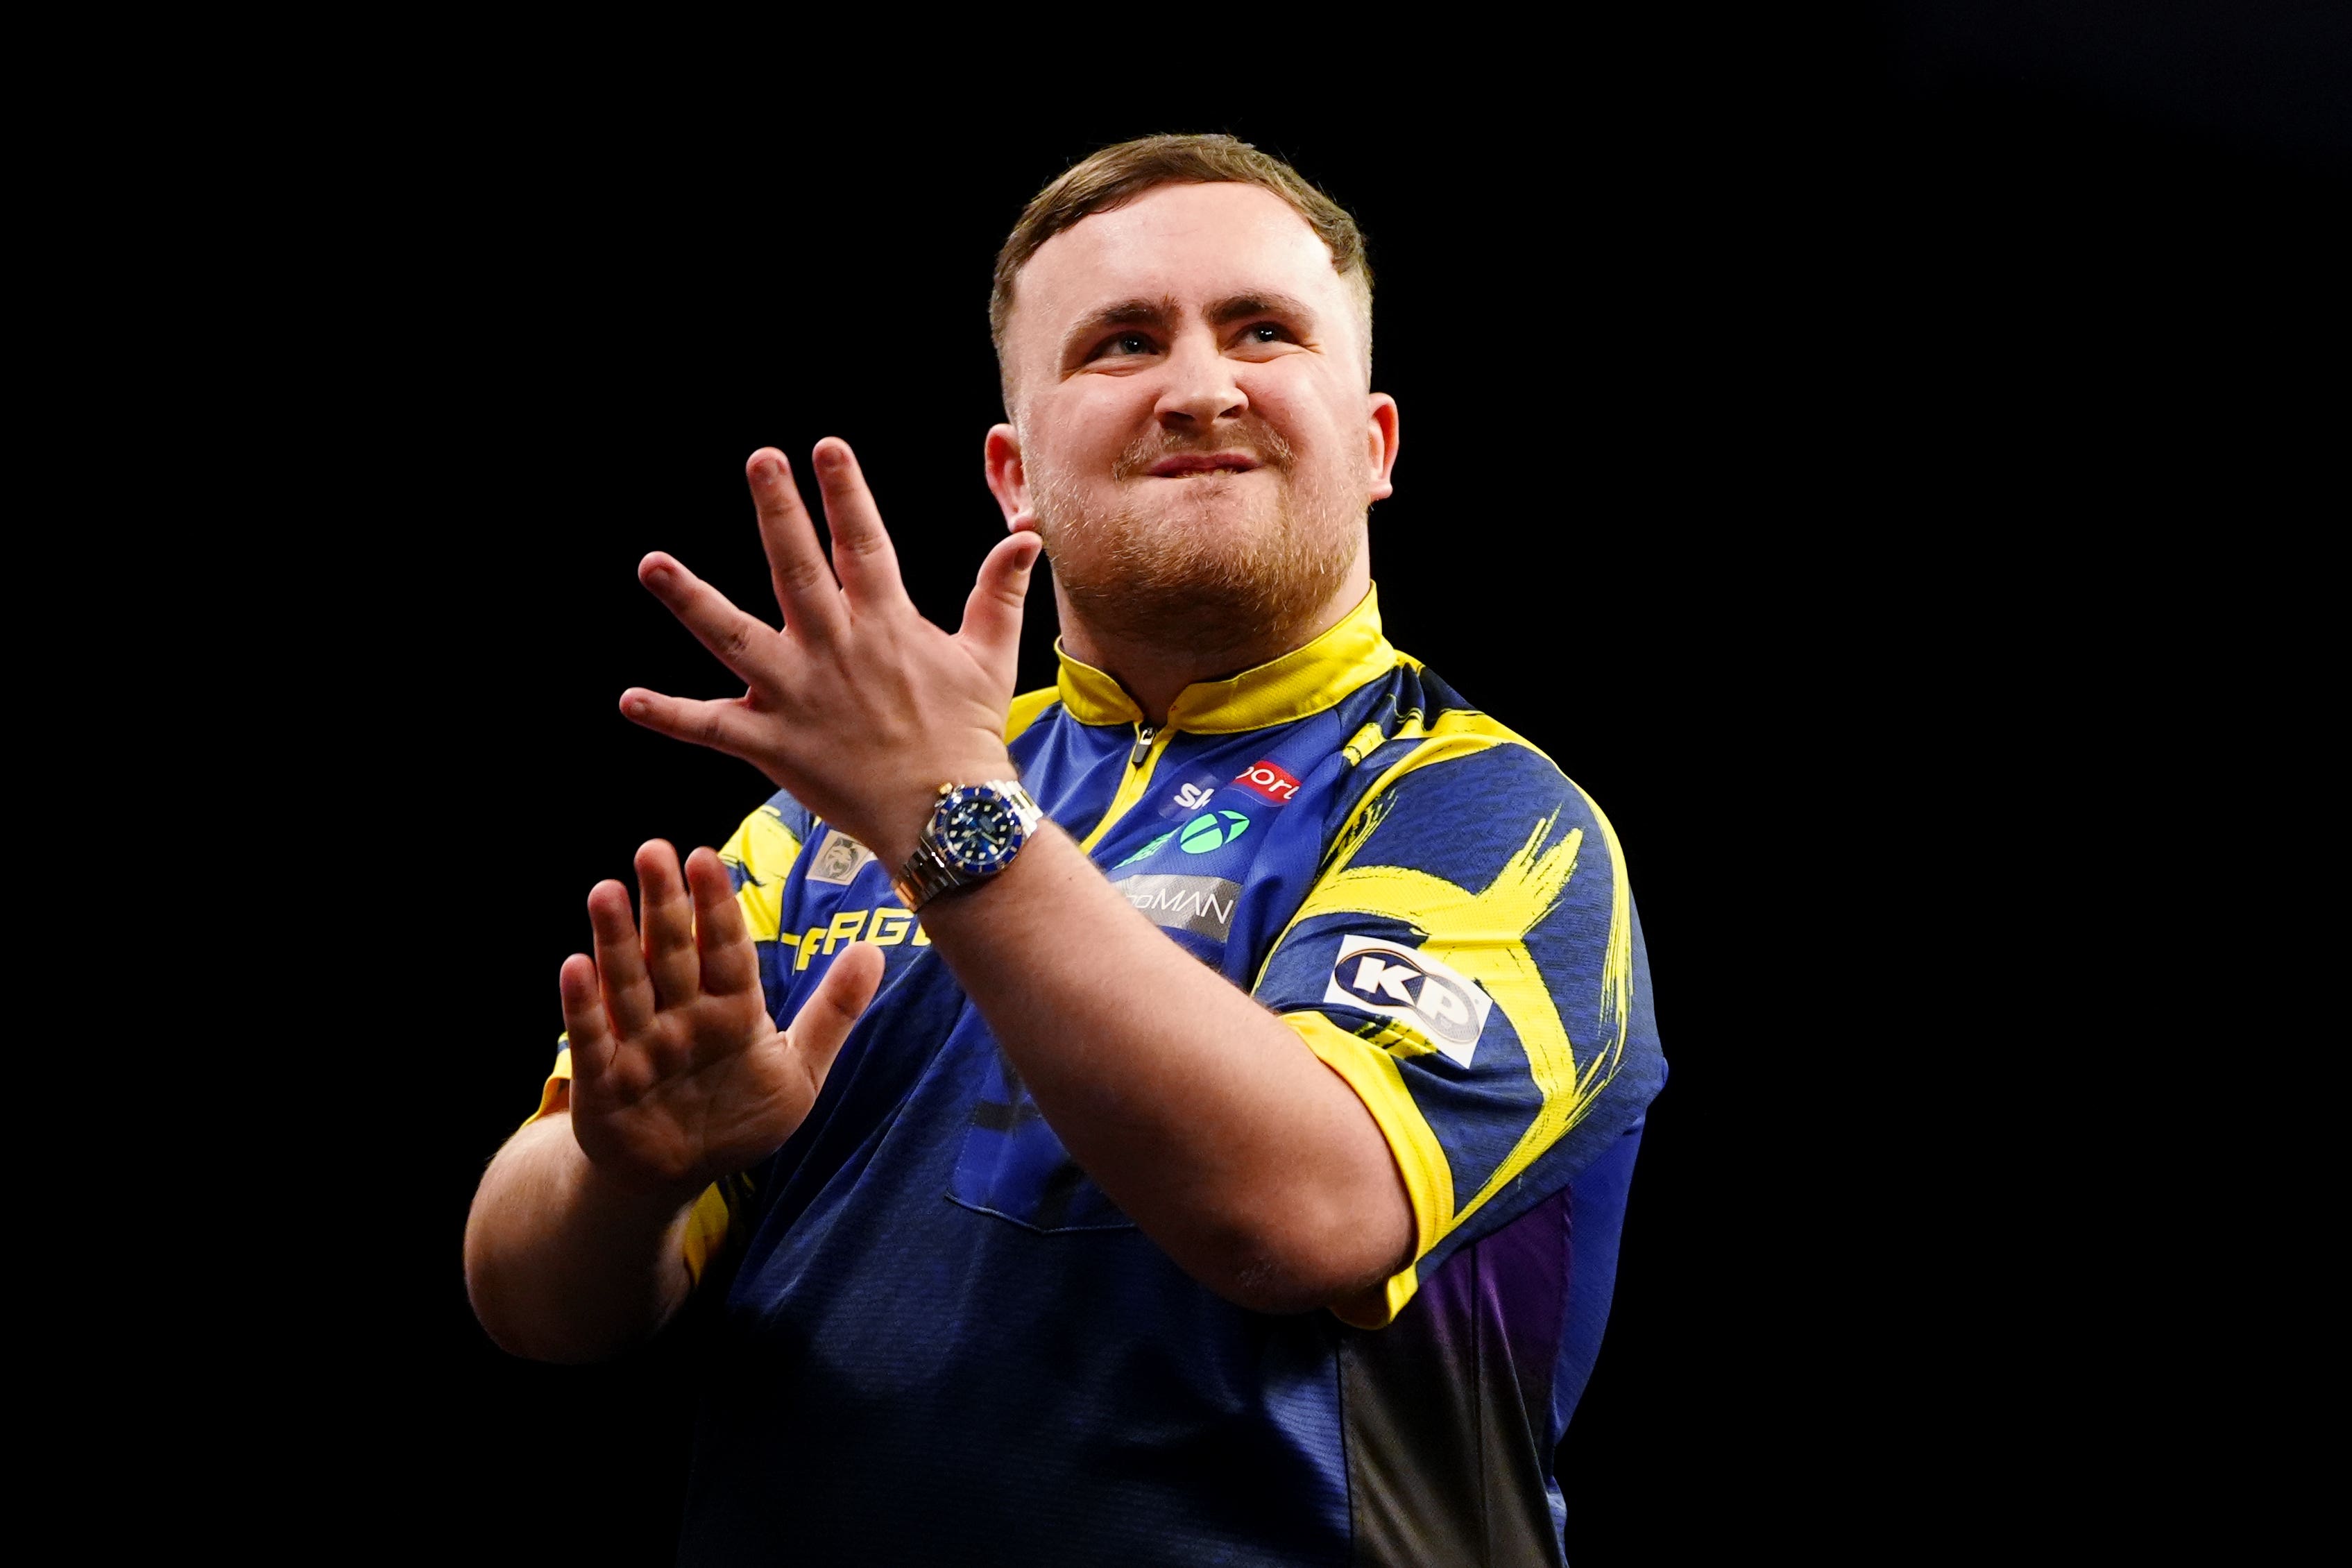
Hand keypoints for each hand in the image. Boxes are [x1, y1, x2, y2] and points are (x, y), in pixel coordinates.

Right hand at [559, 839, 884, 1198]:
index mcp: (731, 1008)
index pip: (726, 949)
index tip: (705, 858)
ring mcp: (641, 1044)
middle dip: (665, 904)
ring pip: (628, 984)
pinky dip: (584, 1004)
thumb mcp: (799, 1070)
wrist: (680, 1173)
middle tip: (654, 850)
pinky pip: (593, 1038)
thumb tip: (874, 949)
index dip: (717, 907)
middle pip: (673, 953)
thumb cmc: (740, 1115)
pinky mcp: (603, 1081)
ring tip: (607, 891)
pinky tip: (575, 966)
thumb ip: (834, 1012)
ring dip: (616, 941)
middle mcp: (682, 1016)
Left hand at [620, 439, 1043, 867]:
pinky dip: (670, 715)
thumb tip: (1026, 536)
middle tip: (759, 459)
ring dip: (690, 601)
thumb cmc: (969, 737)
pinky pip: (711, 727)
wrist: (948, 817)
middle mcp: (835, 650)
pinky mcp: (773, 744)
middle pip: (797, 569)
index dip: (846, 493)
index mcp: (885, 625)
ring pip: (733, 638)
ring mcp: (798, 696)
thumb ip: (999, 593)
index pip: (864, 543)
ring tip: (652, 564)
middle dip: (778, 511)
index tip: (826, 447)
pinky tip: (629, 699)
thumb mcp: (991, 658)